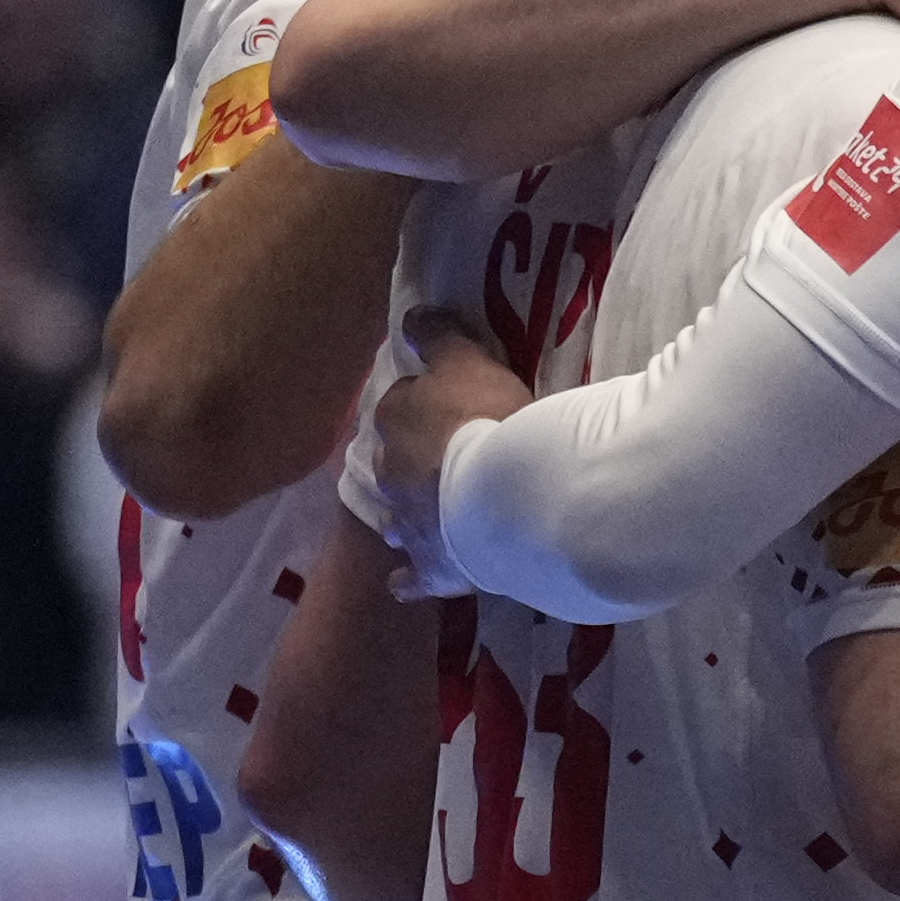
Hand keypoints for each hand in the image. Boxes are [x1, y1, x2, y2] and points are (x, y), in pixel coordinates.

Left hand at [361, 341, 532, 582]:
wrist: (508, 496)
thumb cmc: (488, 420)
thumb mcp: (468, 360)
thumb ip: (440, 337)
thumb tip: (411, 316)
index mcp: (396, 420)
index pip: (402, 402)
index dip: (424, 401)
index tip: (447, 402)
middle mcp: (391, 473)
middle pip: (394, 460)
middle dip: (409, 460)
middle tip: (438, 458)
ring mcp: (411, 524)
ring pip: (398, 515)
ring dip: (407, 514)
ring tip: (425, 515)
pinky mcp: (435, 567)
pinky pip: (413, 577)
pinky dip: (409, 579)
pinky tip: (403, 584)